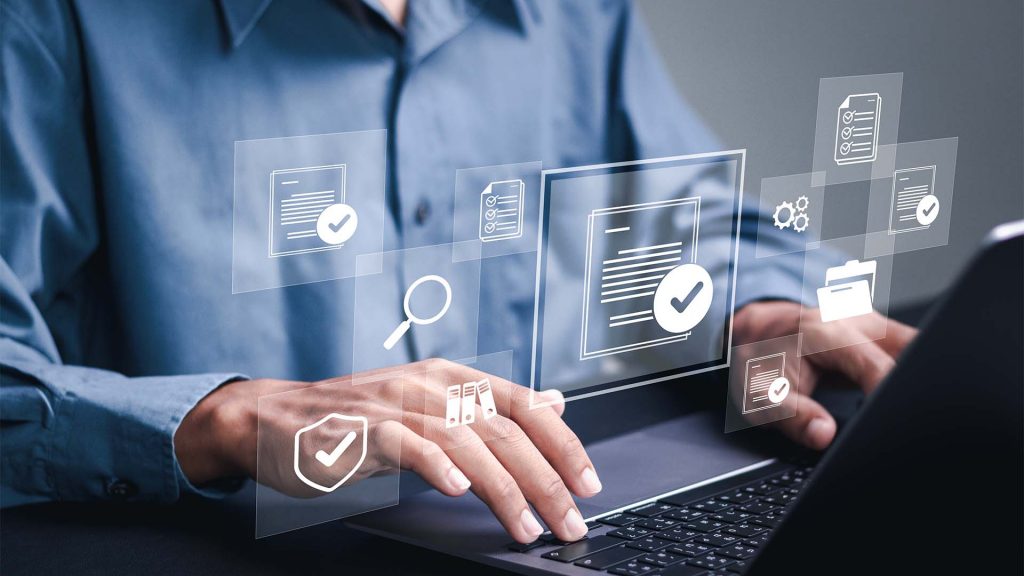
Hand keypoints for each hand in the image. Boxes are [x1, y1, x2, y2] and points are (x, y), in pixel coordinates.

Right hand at [174, 359, 600, 542]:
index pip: (524, 404)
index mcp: (453, 377)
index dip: (562, 444)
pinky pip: (408, 445)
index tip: (588, 484)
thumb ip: (492, 405)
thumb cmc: (358, 419)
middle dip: (547, 479)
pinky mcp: (362, 429)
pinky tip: (458, 491)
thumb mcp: (432, 404)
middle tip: (570, 520)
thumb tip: (554, 401)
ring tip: (528, 525)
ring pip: (467, 441)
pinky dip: (437, 466)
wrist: (275, 419)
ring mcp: (395, 403)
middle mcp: (430, 384)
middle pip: (504, 429)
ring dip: (504, 488)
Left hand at [733, 301, 916, 448]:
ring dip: (920, 378)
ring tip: (907, 409)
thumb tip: (824, 434)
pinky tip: (906, 397)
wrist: (759, 330)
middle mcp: (857, 321)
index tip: (896, 424)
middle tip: (910, 418)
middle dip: (920, 384)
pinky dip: (913, 374)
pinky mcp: (884, 335)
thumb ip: (793, 416)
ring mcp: (875, 325)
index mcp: (827, 332)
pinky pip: (912, 352)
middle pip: (913, 350)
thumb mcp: (761, 394)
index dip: (890, 398)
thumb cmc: (760, 360)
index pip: (877, 365)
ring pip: (919, 349)